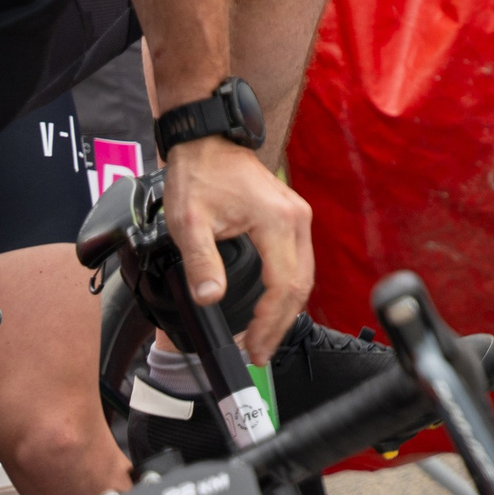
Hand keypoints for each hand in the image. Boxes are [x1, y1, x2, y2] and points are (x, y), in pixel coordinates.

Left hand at [161, 136, 313, 363]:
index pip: (283, 285)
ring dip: (287, 309)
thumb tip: (210, 298)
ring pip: (304, 275)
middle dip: (280, 324)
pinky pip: (300, 261)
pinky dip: (288, 289)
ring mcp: (298, 217)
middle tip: (258, 353)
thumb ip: (202, 262)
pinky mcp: (292, 217)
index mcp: (277, 222)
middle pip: (301, 285)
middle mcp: (297, 220)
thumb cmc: (199, 175)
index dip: (269, 322)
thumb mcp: (189, 222)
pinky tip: (273, 305)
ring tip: (264, 337)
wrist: (208, 142)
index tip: (251, 346)